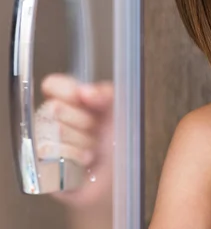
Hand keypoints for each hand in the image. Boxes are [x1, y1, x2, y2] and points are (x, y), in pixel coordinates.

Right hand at [36, 74, 113, 209]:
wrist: (119, 175)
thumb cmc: (117, 143)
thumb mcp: (118, 112)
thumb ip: (105, 93)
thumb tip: (85, 91)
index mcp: (70, 102)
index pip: (52, 85)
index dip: (66, 90)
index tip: (83, 97)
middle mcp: (52, 120)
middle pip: (54, 107)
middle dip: (84, 121)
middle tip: (95, 131)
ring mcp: (44, 142)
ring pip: (55, 130)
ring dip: (83, 141)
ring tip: (91, 149)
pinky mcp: (41, 166)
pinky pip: (51, 153)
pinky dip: (74, 156)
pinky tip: (83, 162)